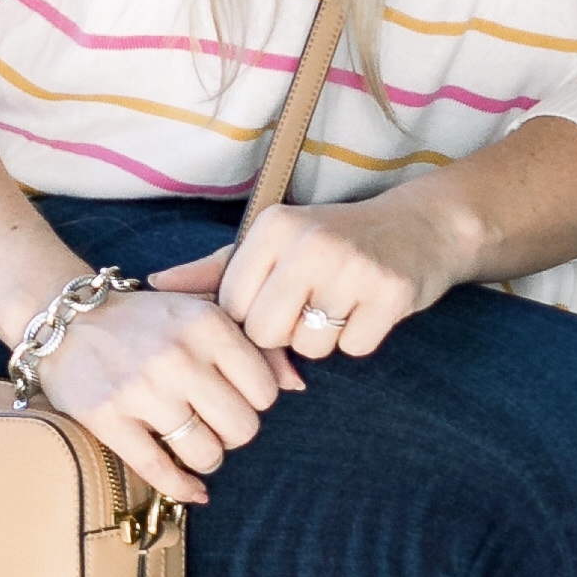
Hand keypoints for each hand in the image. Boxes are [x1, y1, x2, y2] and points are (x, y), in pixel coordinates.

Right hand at [41, 278, 301, 505]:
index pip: (265, 390)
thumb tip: (297, 386)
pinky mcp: (108, 418)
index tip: (235, 397)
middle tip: (215, 425)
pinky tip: (191, 488)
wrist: (66, 322)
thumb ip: (252, 345)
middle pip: (241, 427)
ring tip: (195, 445)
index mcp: (206, 323)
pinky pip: (160, 471)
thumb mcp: (200, 314)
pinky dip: (182, 487)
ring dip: (207, 459)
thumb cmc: (145, 321)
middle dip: (233, 434)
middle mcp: (177, 354)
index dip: (255, 402)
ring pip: (205, 453)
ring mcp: (141, 389)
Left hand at [164, 181, 475, 371]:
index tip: (276, 302)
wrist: (421, 227)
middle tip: (310, 307)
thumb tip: (155, 283)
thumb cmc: (335, 240)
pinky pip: (354, 349)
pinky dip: (361, 339)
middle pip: (266, 332)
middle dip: (285, 335)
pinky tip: (369, 308)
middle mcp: (309, 242)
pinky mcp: (390, 292)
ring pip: (311, 348)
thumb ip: (216, 268)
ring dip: (325, 339)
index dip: (251, 320)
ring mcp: (353, 266)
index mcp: (273, 227)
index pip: (232, 307)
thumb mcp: (275, 241)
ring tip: (342, 302)